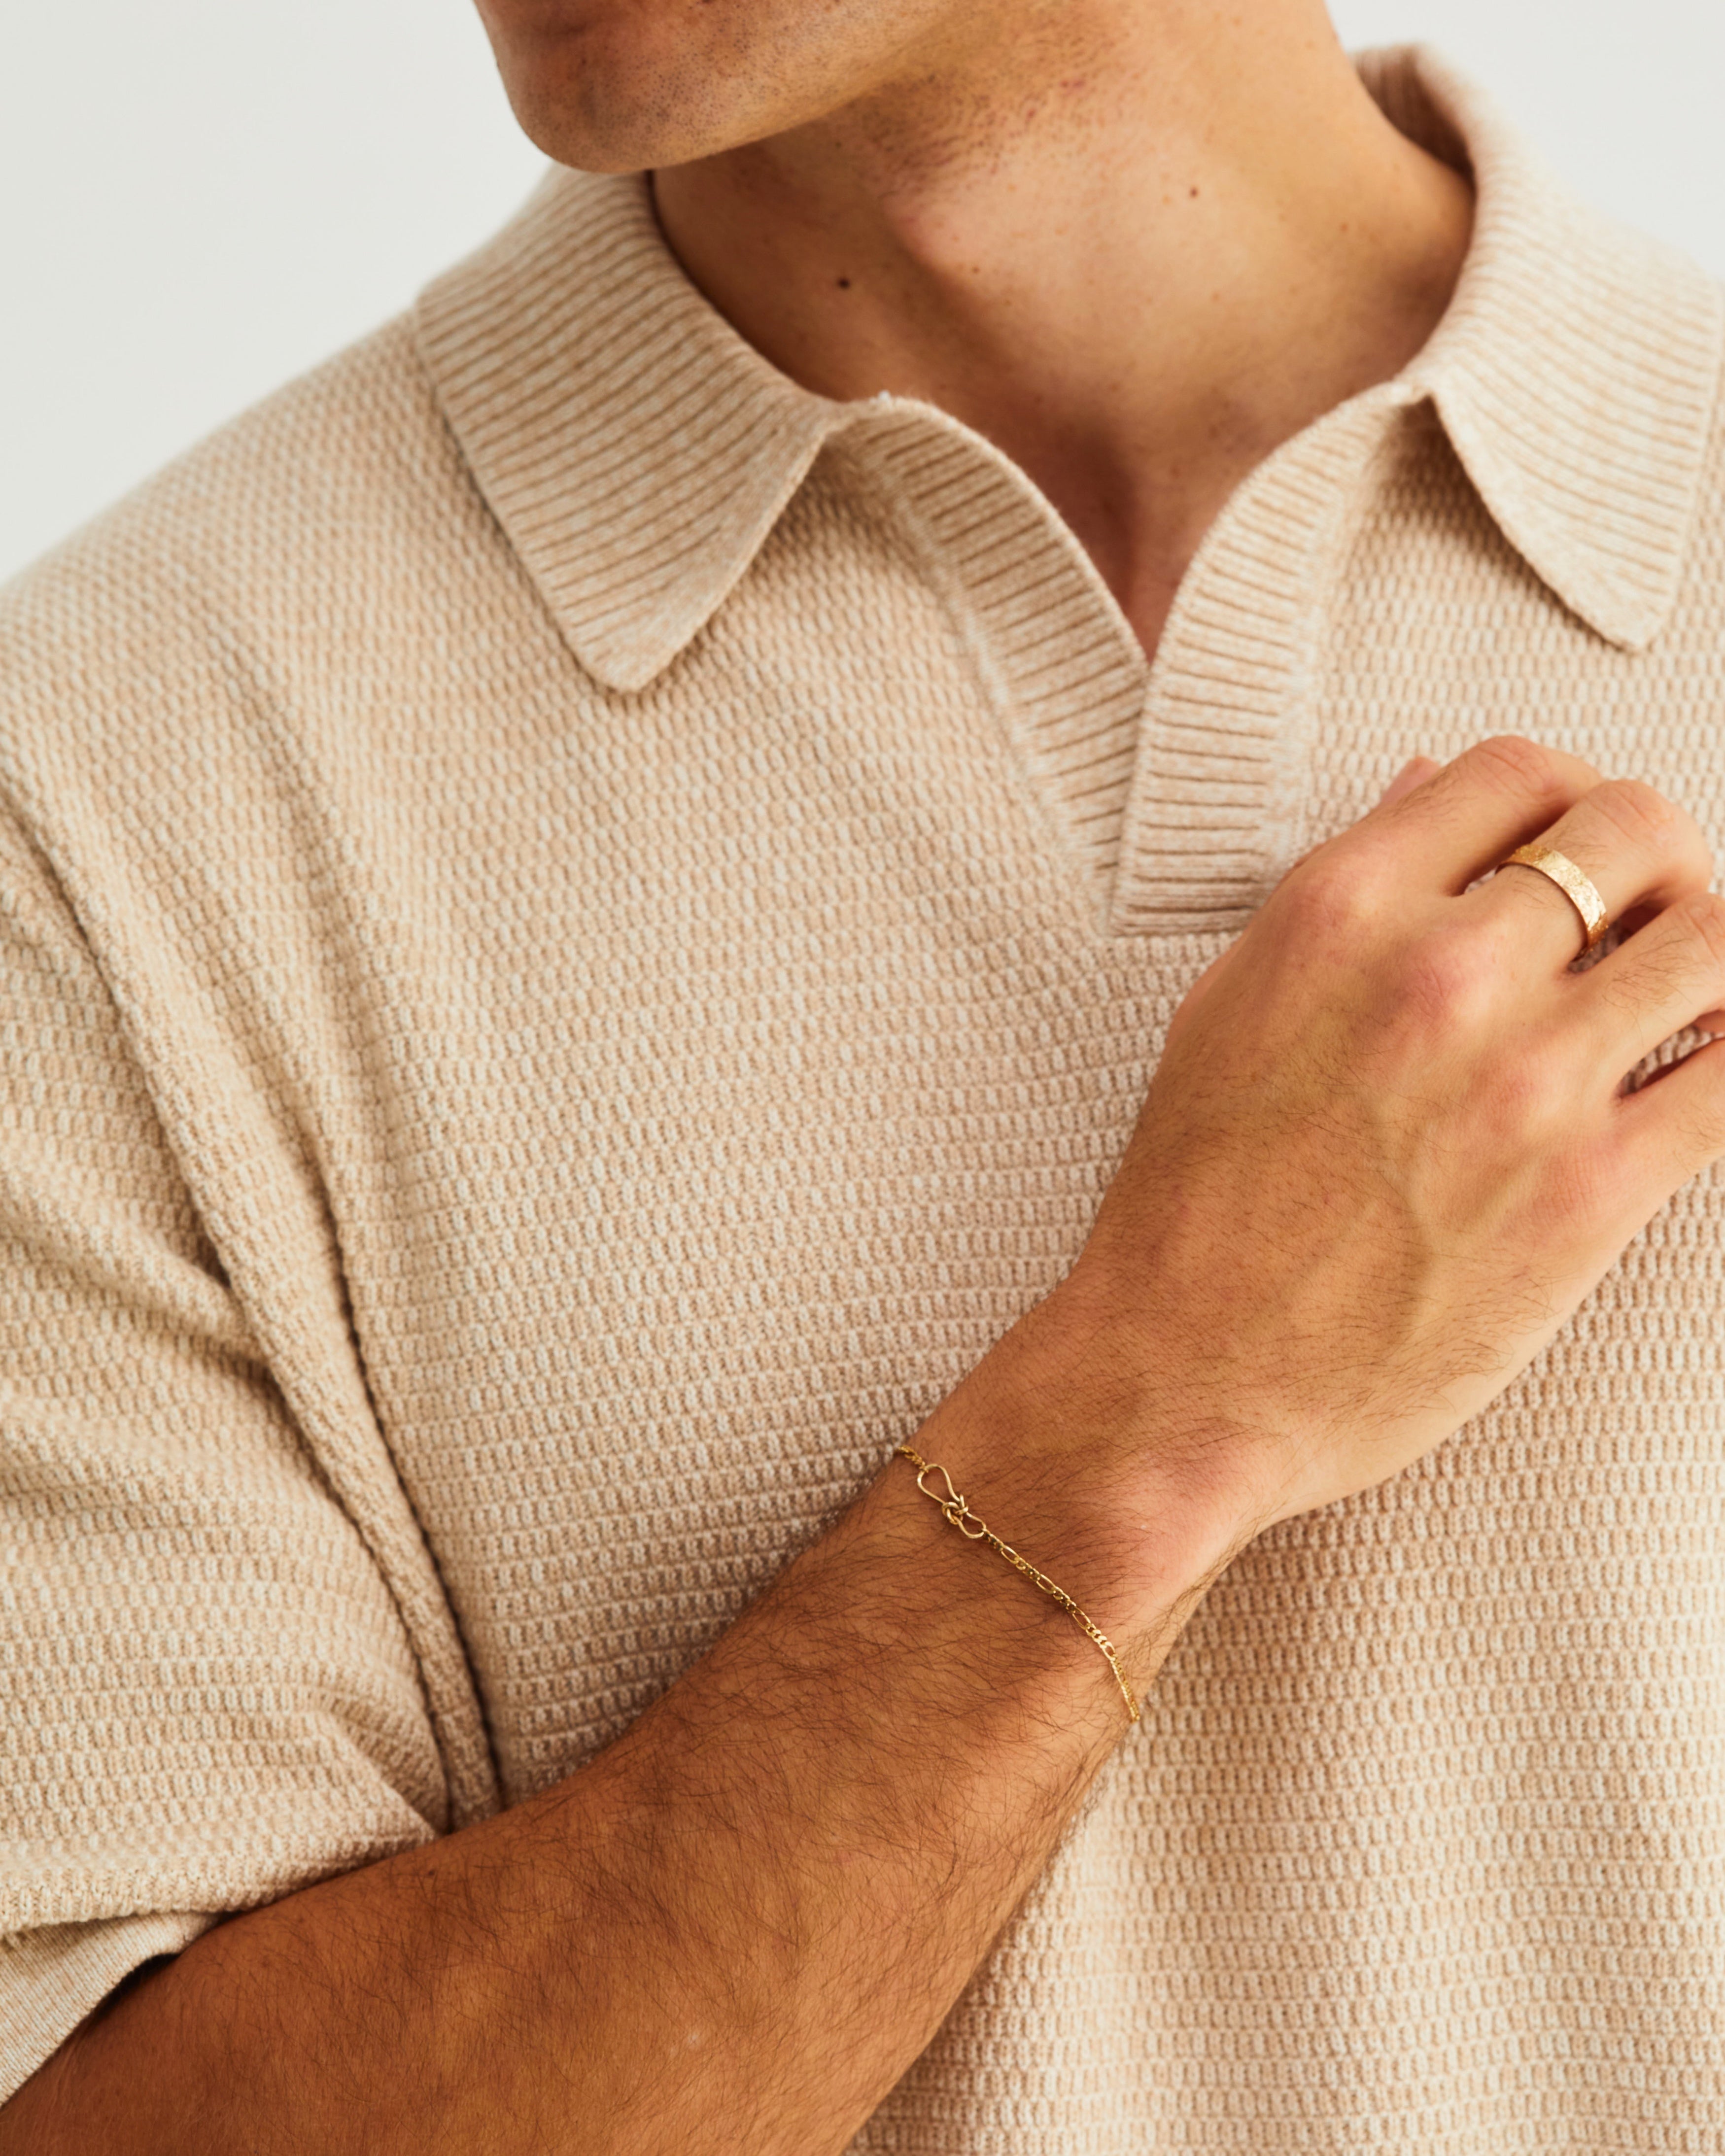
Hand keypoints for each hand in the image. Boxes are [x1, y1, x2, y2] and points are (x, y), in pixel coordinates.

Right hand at [1065, 735, 1724, 1560]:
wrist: (1183, 1378)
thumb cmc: (1188, 1211)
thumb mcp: (1227, 1011)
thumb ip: (1337, 899)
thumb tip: (1420, 791)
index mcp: (1339, 915)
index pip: (1514, 773)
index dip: (1563, 798)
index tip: (1569, 843)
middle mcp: (1439, 974)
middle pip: (1634, 832)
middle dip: (1655, 861)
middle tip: (1644, 913)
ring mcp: (1526, 1082)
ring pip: (1713, 940)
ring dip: (1709, 954)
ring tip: (1678, 999)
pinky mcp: (1594, 1194)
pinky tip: (1706, 1070)